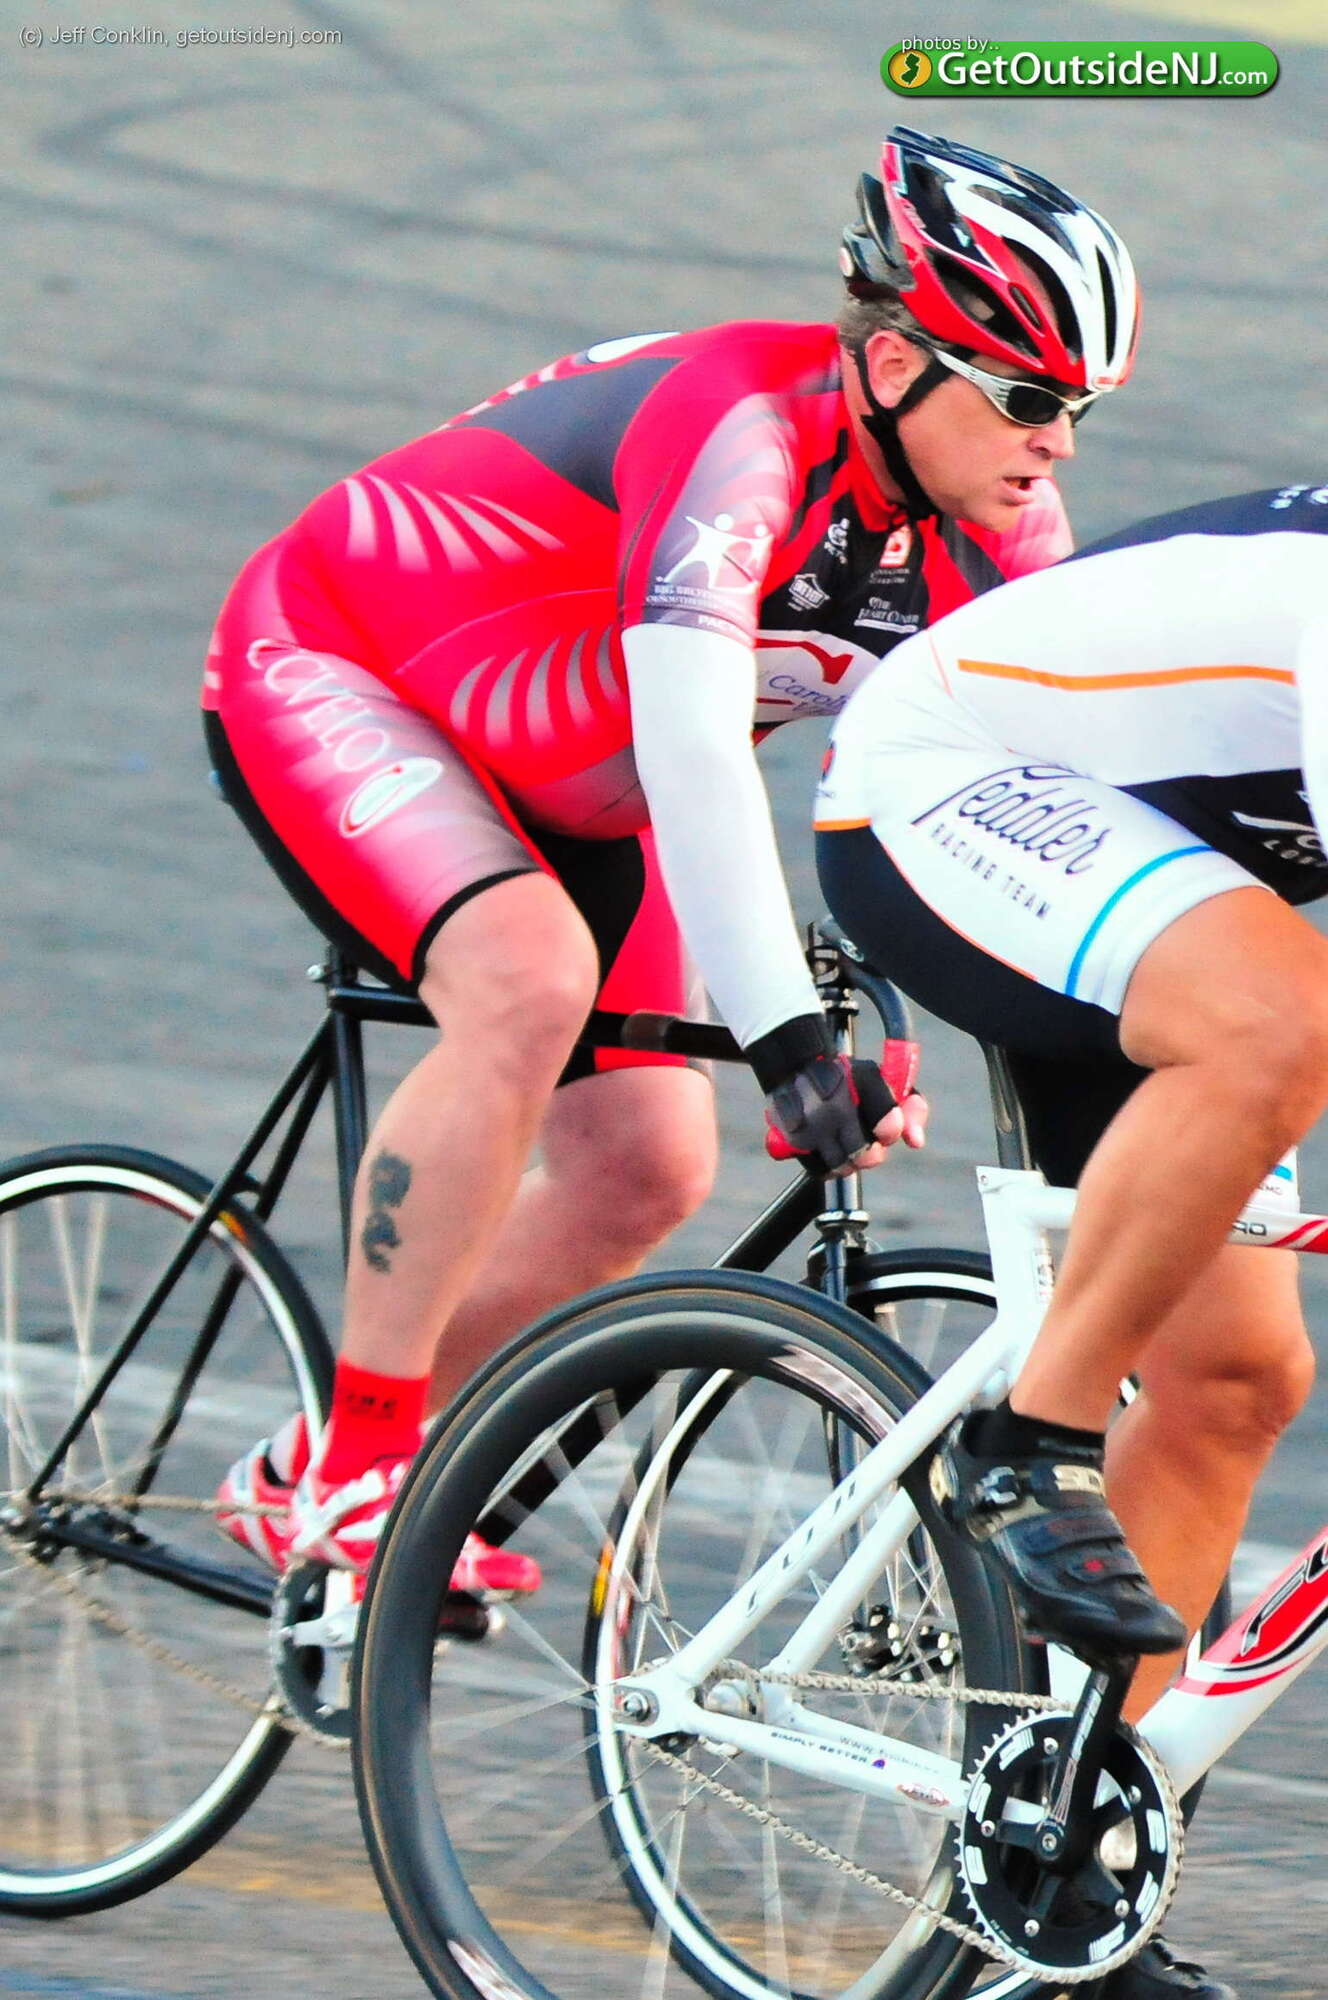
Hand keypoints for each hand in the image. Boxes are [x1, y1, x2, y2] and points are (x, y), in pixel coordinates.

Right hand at [764, 1048, 926, 1172]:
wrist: (795, 1068)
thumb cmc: (850, 1081)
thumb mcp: (884, 1084)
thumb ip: (910, 1109)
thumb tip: (915, 1142)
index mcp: (862, 1077)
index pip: (888, 1124)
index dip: (890, 1132)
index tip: (886, 1131)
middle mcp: (833, 1096)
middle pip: (866, 1153)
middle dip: (871, 1153)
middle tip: (865, 1144)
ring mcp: (809, 1118)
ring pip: (842, 1165)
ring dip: (848, 1162)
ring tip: (844, 1147)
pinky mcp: (788, 1134)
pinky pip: (818, 1168)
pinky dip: (826, 1166)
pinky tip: (826, 1151)